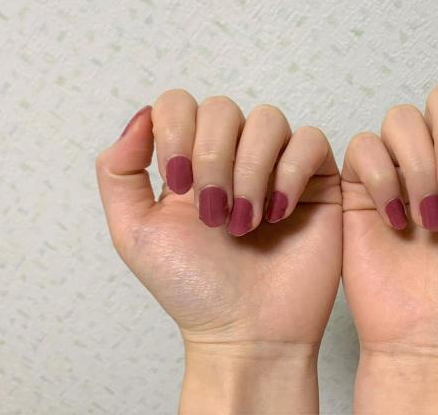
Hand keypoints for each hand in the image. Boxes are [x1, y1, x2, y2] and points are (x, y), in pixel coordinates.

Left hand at [96, 91, 341, 413]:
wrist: (247, 332)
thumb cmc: (194, 289)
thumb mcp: (136, 232)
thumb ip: (120, 172)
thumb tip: (141, 116)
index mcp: (191, 160)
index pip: (180, 104)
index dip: (176, 132)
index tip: (179, 184)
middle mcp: (235, 155)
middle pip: (223, 108)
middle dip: (213, 159)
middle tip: (213, 214)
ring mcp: (277, 165)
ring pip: (268, 120)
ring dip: (250, 171)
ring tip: (245, 223)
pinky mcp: (317, 180)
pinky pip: (310, 141)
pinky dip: (290, 174)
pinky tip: (278, 213)